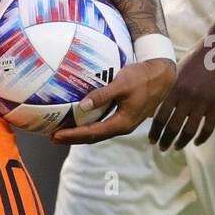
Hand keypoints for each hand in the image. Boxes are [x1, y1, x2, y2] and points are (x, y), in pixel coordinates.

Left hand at [51, 58, 175, 144]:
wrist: (162, 76)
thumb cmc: (142, 78)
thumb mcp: (121, 84)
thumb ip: (102, 95)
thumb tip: (82, 106)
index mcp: (122, 122)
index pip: (92, 133)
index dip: (73, 135)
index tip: (56, 135)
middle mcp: (122, 126)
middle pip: (94, 137)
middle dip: (73, 138)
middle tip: (53, 137)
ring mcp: (123, 122)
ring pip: (98, 132)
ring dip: (80, 133)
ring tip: (63, 132)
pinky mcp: (123, 115)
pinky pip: (103, 125)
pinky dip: (89, 126)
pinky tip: (80, 120)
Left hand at [148, 46, 214, 150]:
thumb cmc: (197, 58)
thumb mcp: (178, 71)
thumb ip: (168, 90)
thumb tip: (155, 108)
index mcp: (174, 88)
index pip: (160, 116)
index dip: (155, 131)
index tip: (152, 140)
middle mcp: (186, 97)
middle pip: (172, 126)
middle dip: (165, 140)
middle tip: (162, 148)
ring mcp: (203, 102)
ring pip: (189, 131)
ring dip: (181, 142)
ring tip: (176, 148)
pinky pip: (208, 128)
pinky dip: (201, 138)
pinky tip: (197, 142)